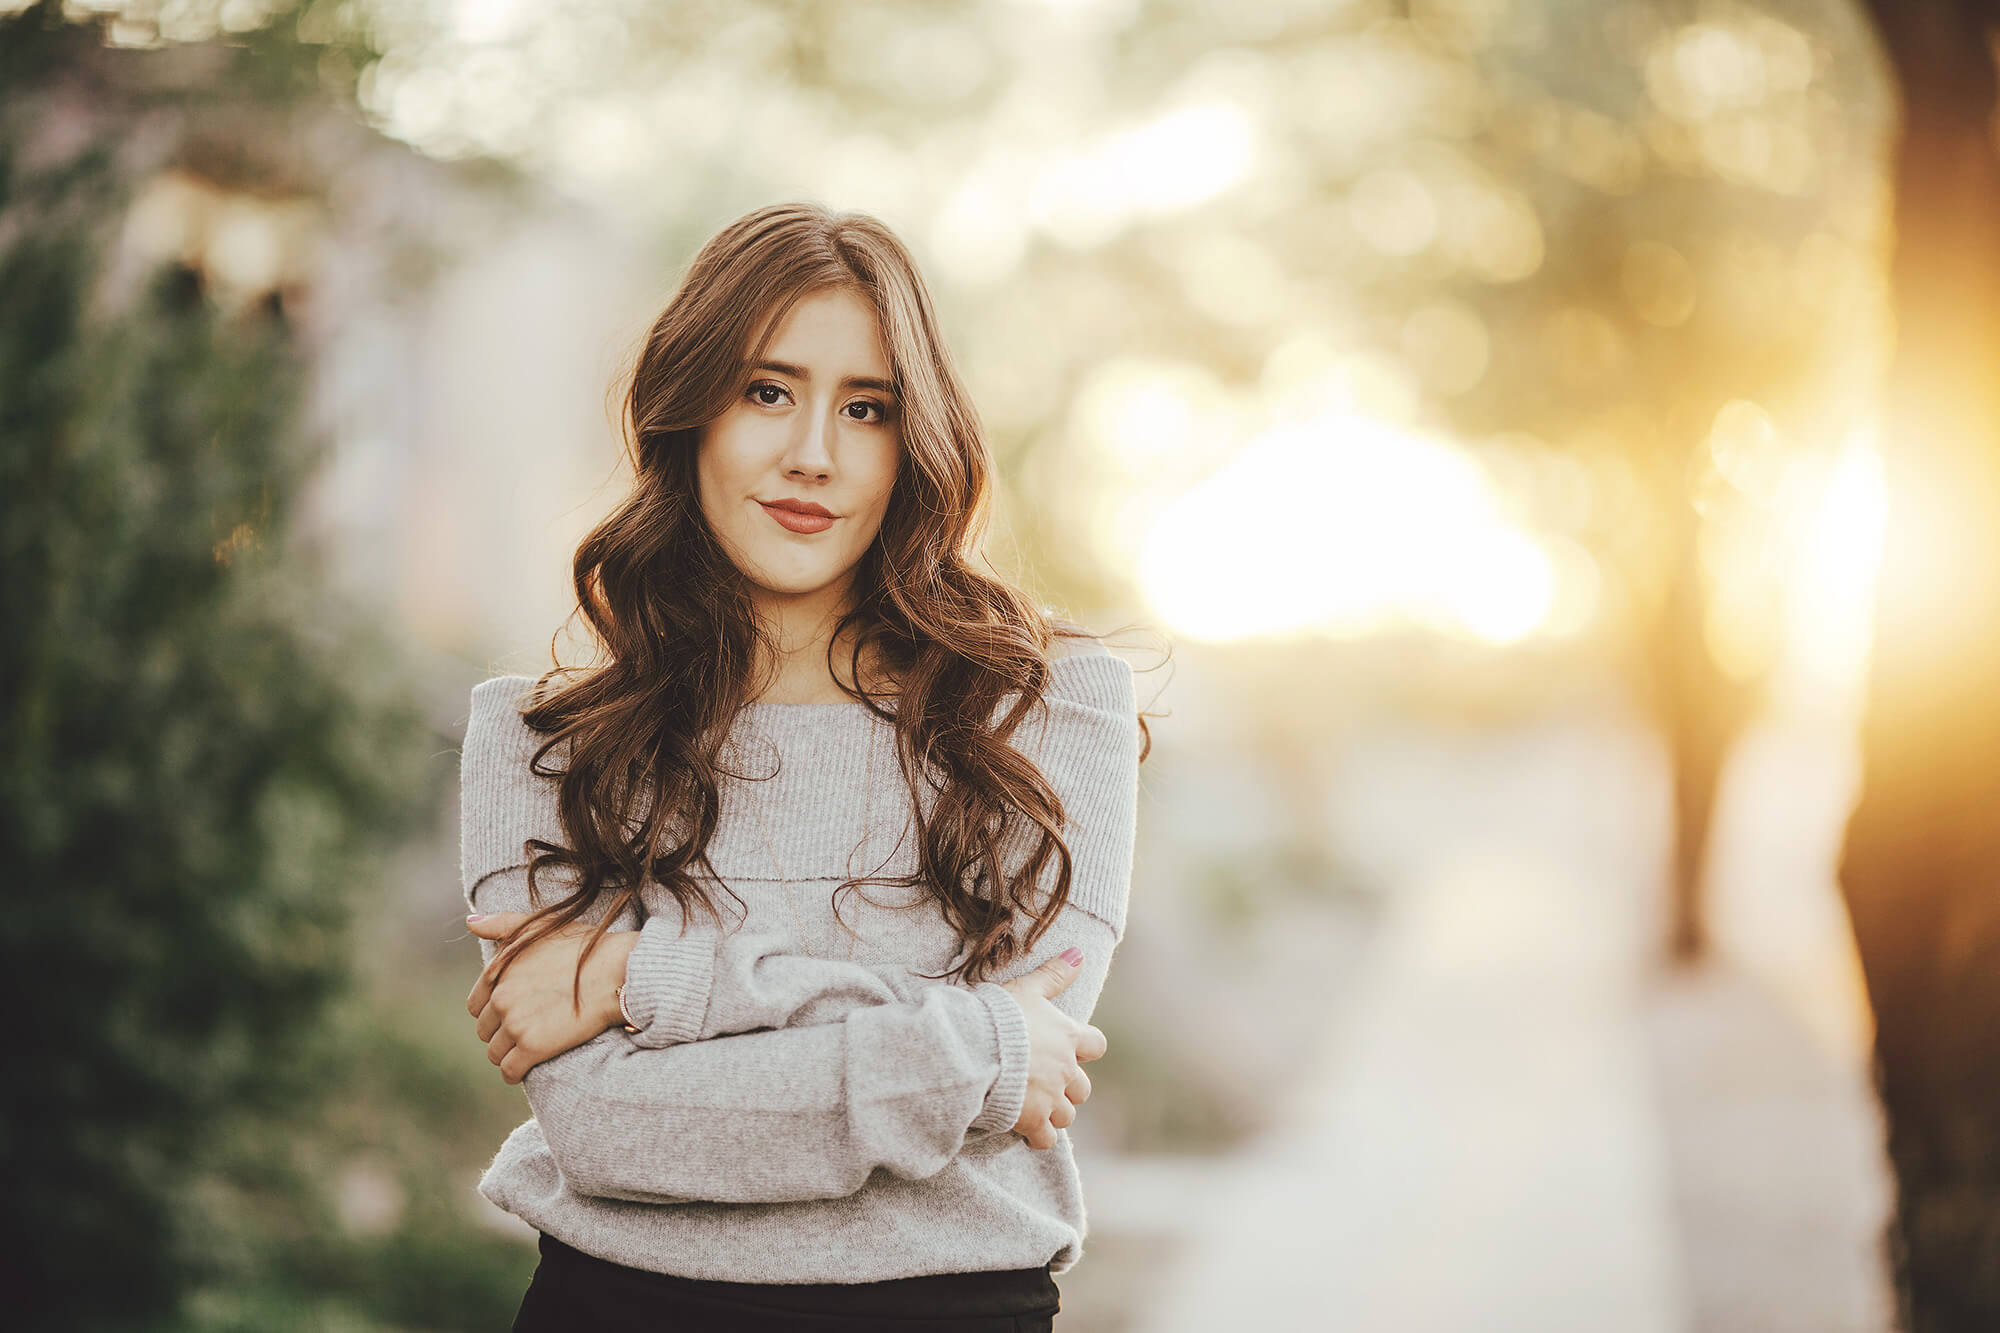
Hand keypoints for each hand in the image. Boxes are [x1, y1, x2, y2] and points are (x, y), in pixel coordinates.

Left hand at [465, 911, 637, 1083]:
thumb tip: (471, 922)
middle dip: (501, 1033)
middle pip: (485, 1031)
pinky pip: (510, 1071)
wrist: (616, 971)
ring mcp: (515, 1024)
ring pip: (495, 1053)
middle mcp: (500, 998)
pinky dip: (516, 1072)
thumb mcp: (540, 925)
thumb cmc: (583, 946)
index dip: (494, 1011)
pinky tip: (529, 1067)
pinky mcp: (533, 1047)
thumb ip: (501, 924)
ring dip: (509, 1054)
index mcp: (497, 972)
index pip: (476, 1006)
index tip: (514, 1013)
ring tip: (531, 1048)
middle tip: (527, 1030)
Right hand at [999, 950, 1107, 1149]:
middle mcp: (1066, 1070)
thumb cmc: (997, 1016)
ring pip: (1067, 1115)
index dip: (1085, 1049)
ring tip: (1033, 1105)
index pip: (1097, 1045)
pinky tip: (1026, 1131)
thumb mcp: (1026, 989)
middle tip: (1043, 1081)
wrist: (973, 1050)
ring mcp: (1051, 1098)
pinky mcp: (1033, 1121)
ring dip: (1054, 1112)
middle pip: (1082, 1088)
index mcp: (1068, 1038)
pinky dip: (1039, 1137)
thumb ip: (1054, 974)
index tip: (1069, 1050)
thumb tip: (1080, 953)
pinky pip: (1047, 1139)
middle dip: (1068, 1087)